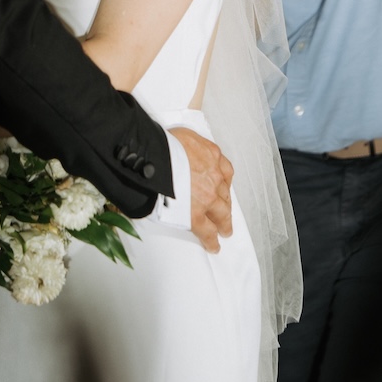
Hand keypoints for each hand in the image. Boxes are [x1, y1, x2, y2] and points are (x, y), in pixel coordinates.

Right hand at [170, 125, 233, 252]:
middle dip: (225, 204)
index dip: (222, 181)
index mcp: (212, 155)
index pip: (224, 170)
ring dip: (224, 223)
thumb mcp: (182, 135)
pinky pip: (208, 231)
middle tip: (225, 211)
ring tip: (225, 231)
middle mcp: (214, 177)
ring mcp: (208, 198)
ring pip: (222, 214)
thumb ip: (188, 147)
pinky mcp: (196, 216)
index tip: (221, 185)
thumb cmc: (163, 143)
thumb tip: (180, 152)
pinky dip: (211, 240)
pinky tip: (213, 246)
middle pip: (224, 193)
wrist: (155, 159)